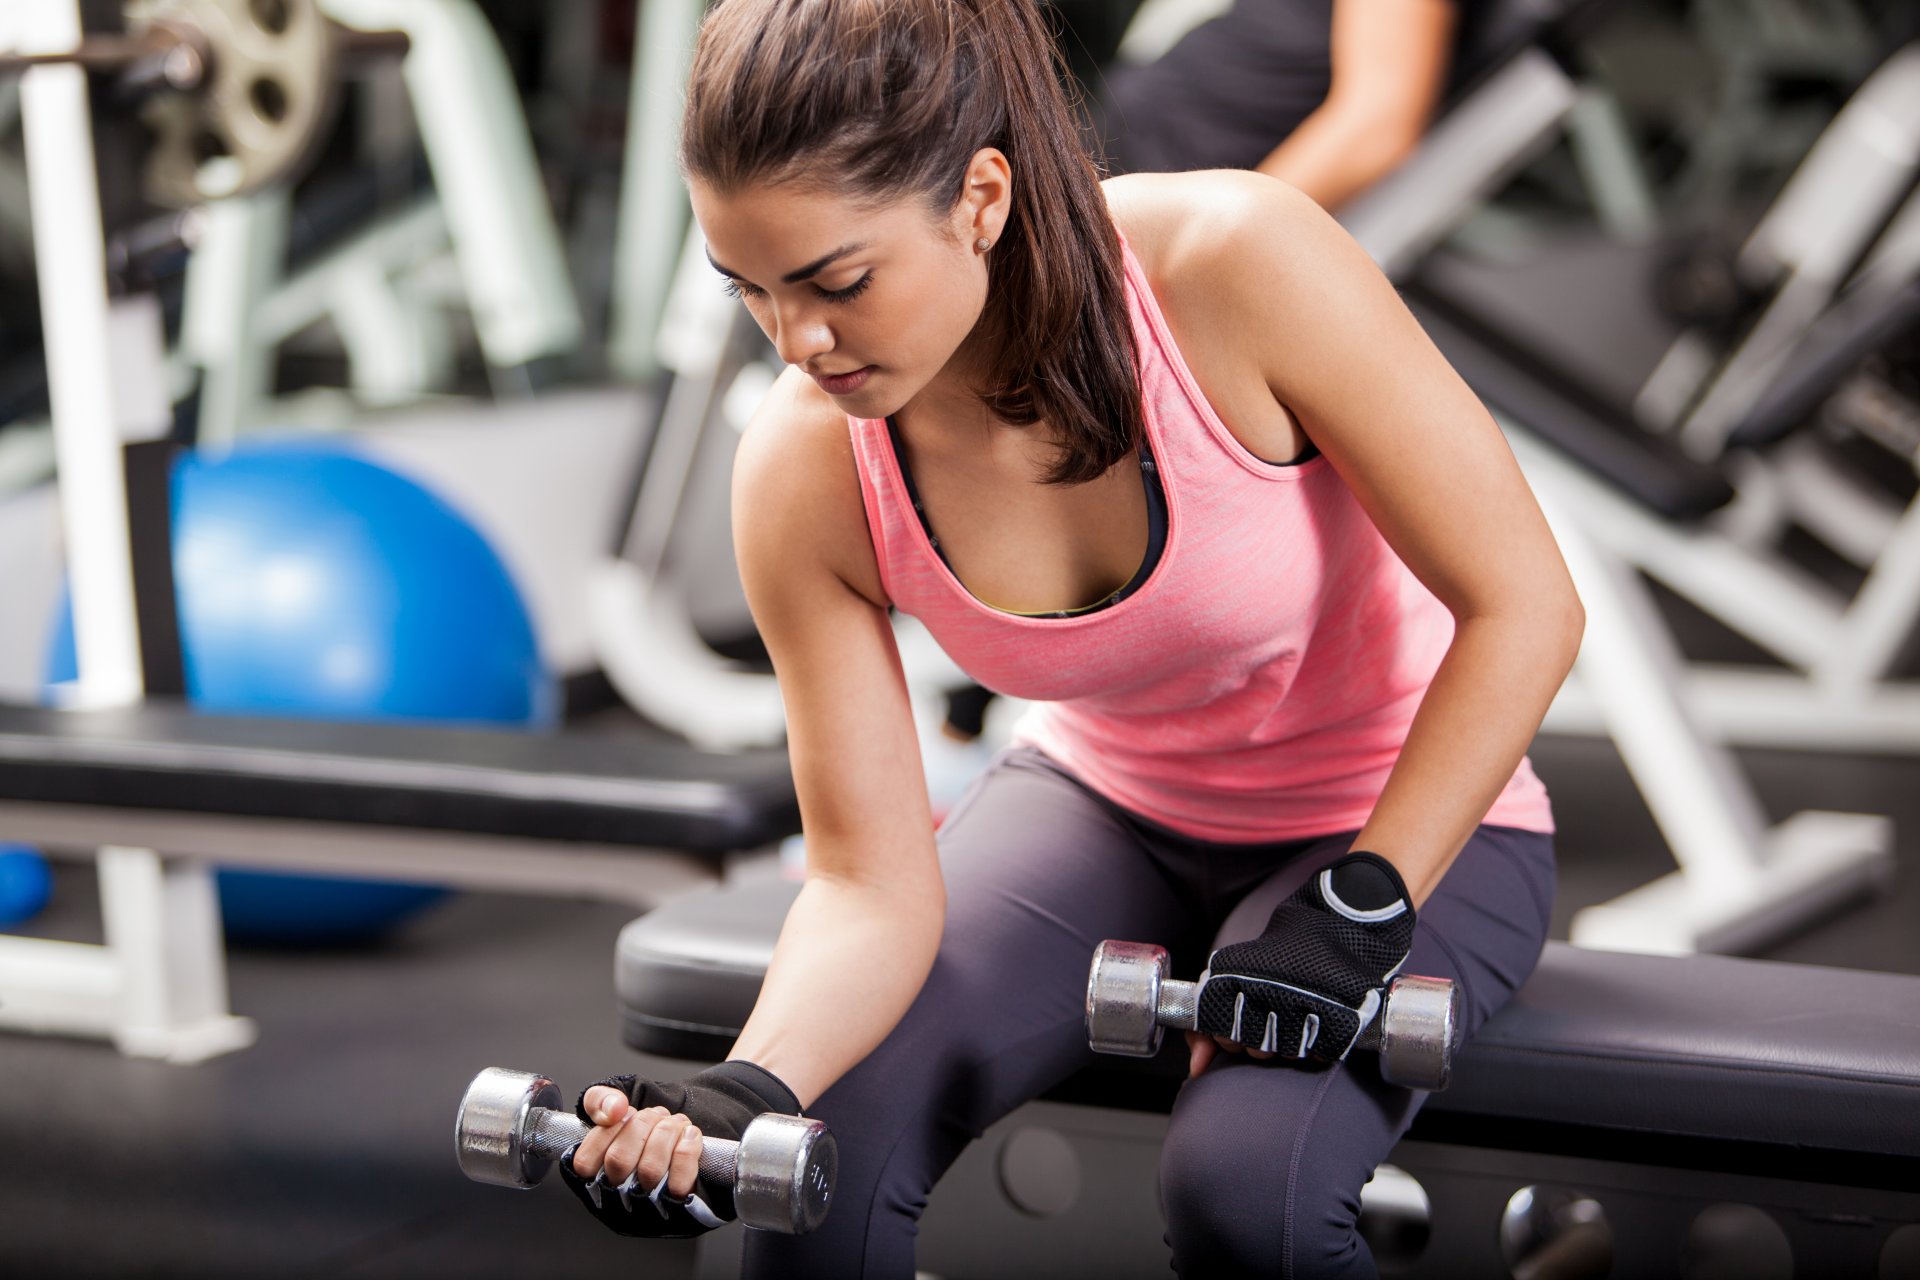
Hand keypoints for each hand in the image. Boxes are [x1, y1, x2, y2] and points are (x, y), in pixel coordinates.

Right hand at [568, 1090, 707, 1217]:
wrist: (686, 1143)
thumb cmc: (646, 1129)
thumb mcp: (614, 1108)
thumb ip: (599, 1101)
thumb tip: (614, 1109)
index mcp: (595, 1179)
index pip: (584, 1163)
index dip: (607, 1130)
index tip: (625, 1114)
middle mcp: (617, 1199)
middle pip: (618, 1160)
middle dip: (642, 1124)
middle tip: (654, 1116)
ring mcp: (647, 1207)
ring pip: (651, 1166)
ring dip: (667, 1131)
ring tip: (672, 1125)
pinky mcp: (678, 1207)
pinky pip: (681, 1181)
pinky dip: (688, 1147)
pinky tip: (689, 1136)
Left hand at [1189, 852, 1414, 1076]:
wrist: (1334, 927)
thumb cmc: (1276, 960)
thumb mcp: (1231, 982)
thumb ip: (1204, 1030)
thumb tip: (1196, 1070)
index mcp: (1237, 980)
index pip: (1223, 1038)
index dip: (1229, 1036)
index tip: (1240, 1019)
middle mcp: (1268, 993)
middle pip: (1254, 1052)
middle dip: (1258, 1042)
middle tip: (1270, 1015)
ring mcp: (1305, 1007)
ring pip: (1285, 1055)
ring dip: (1288, 1043)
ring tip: (1293, 1014)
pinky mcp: (1340, 1019)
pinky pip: (1318, 1054)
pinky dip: (1316, 1044)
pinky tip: (1315, 1021)